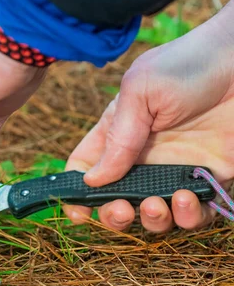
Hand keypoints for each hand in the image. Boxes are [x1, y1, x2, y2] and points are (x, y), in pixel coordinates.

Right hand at [64, 0, 233, 232]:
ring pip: (152, 215)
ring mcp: (175, 170)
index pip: (86, 168)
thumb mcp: (140, 91)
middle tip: (121, 209)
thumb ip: (118, 137)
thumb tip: (93, 180)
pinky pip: (194, 214)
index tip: (77, 210)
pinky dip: (187, 217)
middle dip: (112, 215)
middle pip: (115, 199)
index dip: (76, 192)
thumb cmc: (189, 65)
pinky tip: (184, 198)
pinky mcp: (209, 179)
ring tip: (155, 205)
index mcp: (117, 133)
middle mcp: (142, 157)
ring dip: (149, 220)